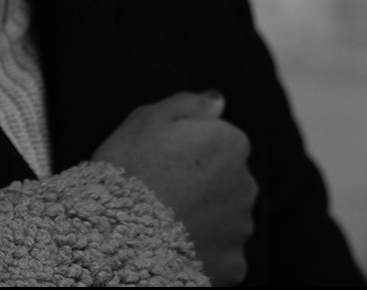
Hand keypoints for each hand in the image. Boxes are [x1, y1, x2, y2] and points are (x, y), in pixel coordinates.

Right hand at [92, 91, 256, 285]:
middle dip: (203, 186)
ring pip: (225, 219)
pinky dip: (203, 252)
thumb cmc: (130, 170)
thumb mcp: (147, 119)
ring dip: (204, 219)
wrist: (120, 235)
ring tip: (163, 222)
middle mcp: (246, 184)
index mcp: (230, 144)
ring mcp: (241, 228)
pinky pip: (220, 254)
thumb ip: (189, 105)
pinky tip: (172, 246)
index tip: (160, 161)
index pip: (220, 142)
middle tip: (161, 192)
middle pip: (227, 181)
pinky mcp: (234, 265)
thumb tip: (218, 101)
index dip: (188, 152)